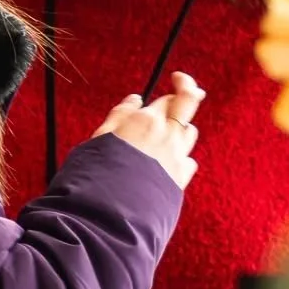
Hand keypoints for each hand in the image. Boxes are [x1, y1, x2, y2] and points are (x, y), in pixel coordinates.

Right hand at [94, 71, 204, 189]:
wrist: (110, 211)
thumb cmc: (98, 173)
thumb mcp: (101, 137)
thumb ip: (120, 114)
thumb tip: (135, 99)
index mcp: (146, 121)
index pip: (172, 95)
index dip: (179, 83)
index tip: (177, 77)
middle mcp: (167, 136)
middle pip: (189, 106)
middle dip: (189, 93)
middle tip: (184, 89)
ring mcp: (177, 157)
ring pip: (190, 132)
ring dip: (181, 126)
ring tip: (167, 130)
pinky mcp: (180, 179)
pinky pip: (188, 161)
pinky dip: (180, 156)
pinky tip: (167, 161)